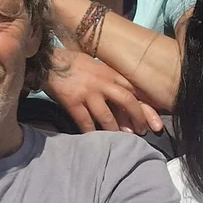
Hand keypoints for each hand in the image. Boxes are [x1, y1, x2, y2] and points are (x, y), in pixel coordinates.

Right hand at [45, 47, 162, 133]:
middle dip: (138, 118)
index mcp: (109, 73)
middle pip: (127, 100)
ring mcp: (87, 92)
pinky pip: (85, 122)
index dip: (145, 106)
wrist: (48, 62)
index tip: (154, 120)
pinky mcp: (73, 102)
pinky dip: (91, 133)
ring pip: (107, 115)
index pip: (133, 90)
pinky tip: (95, 141)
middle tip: (143, 132)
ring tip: (121, 139)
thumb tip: (124, 101)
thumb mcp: (97, 67)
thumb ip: (110, 80)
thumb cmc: (73, 64)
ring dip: (116, 130)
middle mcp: (102, 82)